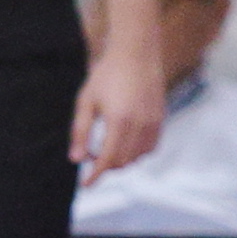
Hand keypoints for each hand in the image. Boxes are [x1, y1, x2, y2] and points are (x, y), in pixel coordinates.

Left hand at [70, 47, 164, 182]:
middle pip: (123, 162)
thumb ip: (81, 132)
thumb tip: (76, 160)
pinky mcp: (160, 119)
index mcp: (119, 121)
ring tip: (107, 147)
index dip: (96, 175)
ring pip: (138, 157)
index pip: (108, 160)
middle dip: (106, 166)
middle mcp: (139, 125)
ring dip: (122, 160)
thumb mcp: (86, 101)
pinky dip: (137, 153)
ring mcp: (153, 123)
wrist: (136, 53)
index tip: (86, 185)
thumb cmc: (106, 74)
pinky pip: (150, 148)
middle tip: (91, 155)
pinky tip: (125, 142)